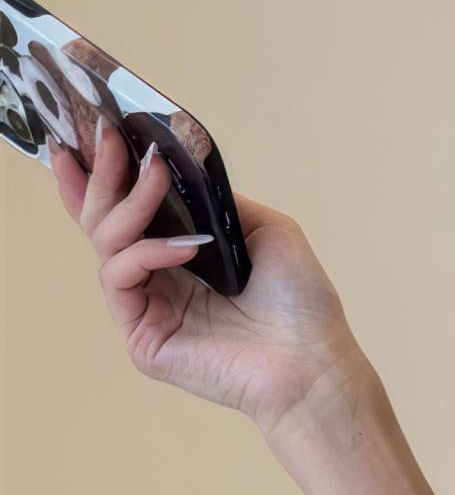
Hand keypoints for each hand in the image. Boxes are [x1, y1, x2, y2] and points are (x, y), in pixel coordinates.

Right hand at [50, 122, 372, 442]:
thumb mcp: (268, 231)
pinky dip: (145, 252)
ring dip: (129, 203)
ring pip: (106, 242)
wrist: (317, 364)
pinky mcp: (144, 339)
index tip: (97, 130)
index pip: (129, 213)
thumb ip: (216, 201)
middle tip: (108, 136)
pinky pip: (120, 278)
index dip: (104, 174)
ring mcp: (149, 311)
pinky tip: (185, 245)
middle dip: (104, 174)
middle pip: (104, 221)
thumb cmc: (304, 306)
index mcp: (184, 258)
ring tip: (154, 175)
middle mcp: (161, 282)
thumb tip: (176, 168)